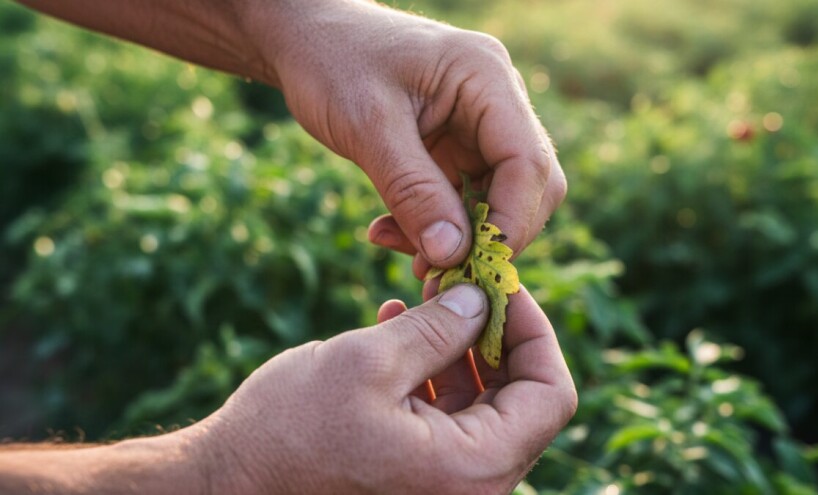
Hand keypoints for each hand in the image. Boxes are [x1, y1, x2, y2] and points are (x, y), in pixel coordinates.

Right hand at [198, 284, 576, 493]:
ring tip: (419, 301)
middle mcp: (469, 487)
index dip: (534, 330)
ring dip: (458, 348)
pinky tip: (395, 330)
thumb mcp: (368, 362)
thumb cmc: (287, 432)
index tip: (501, 287)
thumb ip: (438, 328)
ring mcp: (441, 484)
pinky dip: (432, 373)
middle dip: (493, 333)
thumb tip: (481, 300)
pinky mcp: (413, 475)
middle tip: (461, 285)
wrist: (225, 485)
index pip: (550, 394)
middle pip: (520, 399)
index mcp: (471, 470)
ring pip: (482, 404)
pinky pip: (446, 418)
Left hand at [245, 1, 565, 272]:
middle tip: (440, 272)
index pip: (528, 162)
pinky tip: (392, 233)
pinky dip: (437, 225)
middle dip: (491, 236)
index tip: (472, 267)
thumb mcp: (367, 126)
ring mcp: (480, 125)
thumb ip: (412, 190)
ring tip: (408, 258)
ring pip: (499, 198)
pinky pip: (465, 198)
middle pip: (530, 185)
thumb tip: (452, 255)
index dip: (510, 222)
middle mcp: (497, 100)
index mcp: (486, 78)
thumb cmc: (332, 62)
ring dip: (460, 238)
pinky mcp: (458, 146)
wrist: (305, 39)